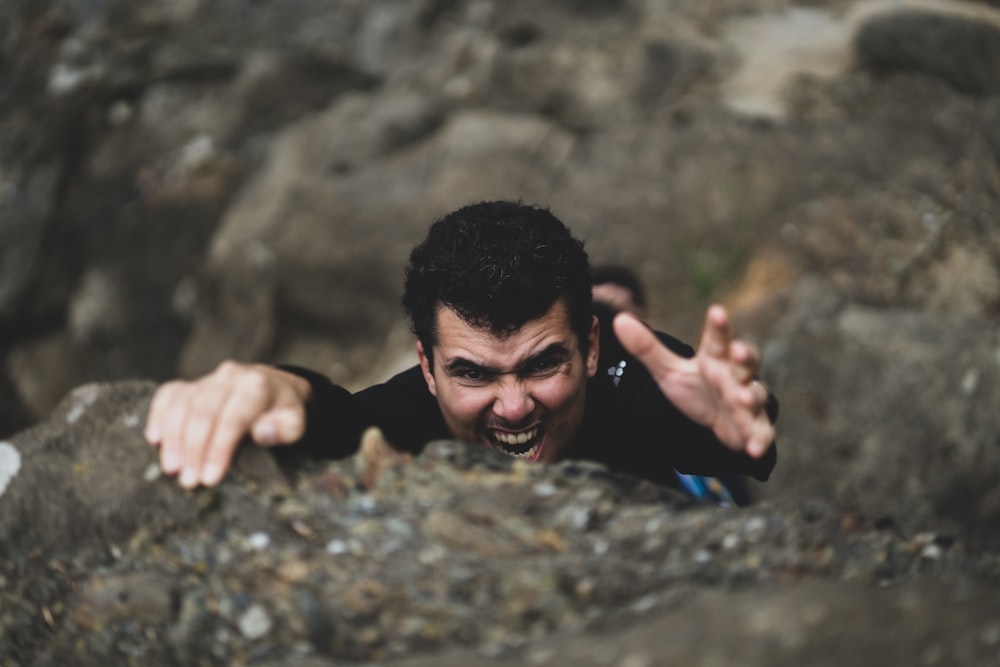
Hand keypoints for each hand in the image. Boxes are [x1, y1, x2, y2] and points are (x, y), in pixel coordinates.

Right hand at [144, 361, 311, 487]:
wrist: (275, 389)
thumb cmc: (283, 414)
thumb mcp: (295, 424)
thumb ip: (285, 429)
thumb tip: (262, 432)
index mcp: (258, 386)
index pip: (234, 417)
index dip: (219, 449)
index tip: (210, 478)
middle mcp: (230, 377)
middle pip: (204, 410)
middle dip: (194, 449)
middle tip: (189, 481)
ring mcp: (208, 379)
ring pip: (183, 403)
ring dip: (174, 438)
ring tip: (172, 469)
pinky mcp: (191, 383)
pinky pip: (168, 393)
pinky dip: (158, 415)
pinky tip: (155, 439)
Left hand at [612, 304, 774, 457]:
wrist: (715, 423)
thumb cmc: (698, 388)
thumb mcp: (669, 370)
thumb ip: (646, 348)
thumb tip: (619, 320)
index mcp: (716, 358)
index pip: (718, 338)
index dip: (719, 326)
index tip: (716, 311)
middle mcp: (736, 376)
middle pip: (746, 361)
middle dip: (745, 356)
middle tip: (738, 352)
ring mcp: (749, 401)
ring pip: (757, 394)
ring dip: (752, 396)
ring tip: (743, 398)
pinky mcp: (755, 428)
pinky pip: (762, 433)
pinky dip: (760, 441)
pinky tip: (753, 448)